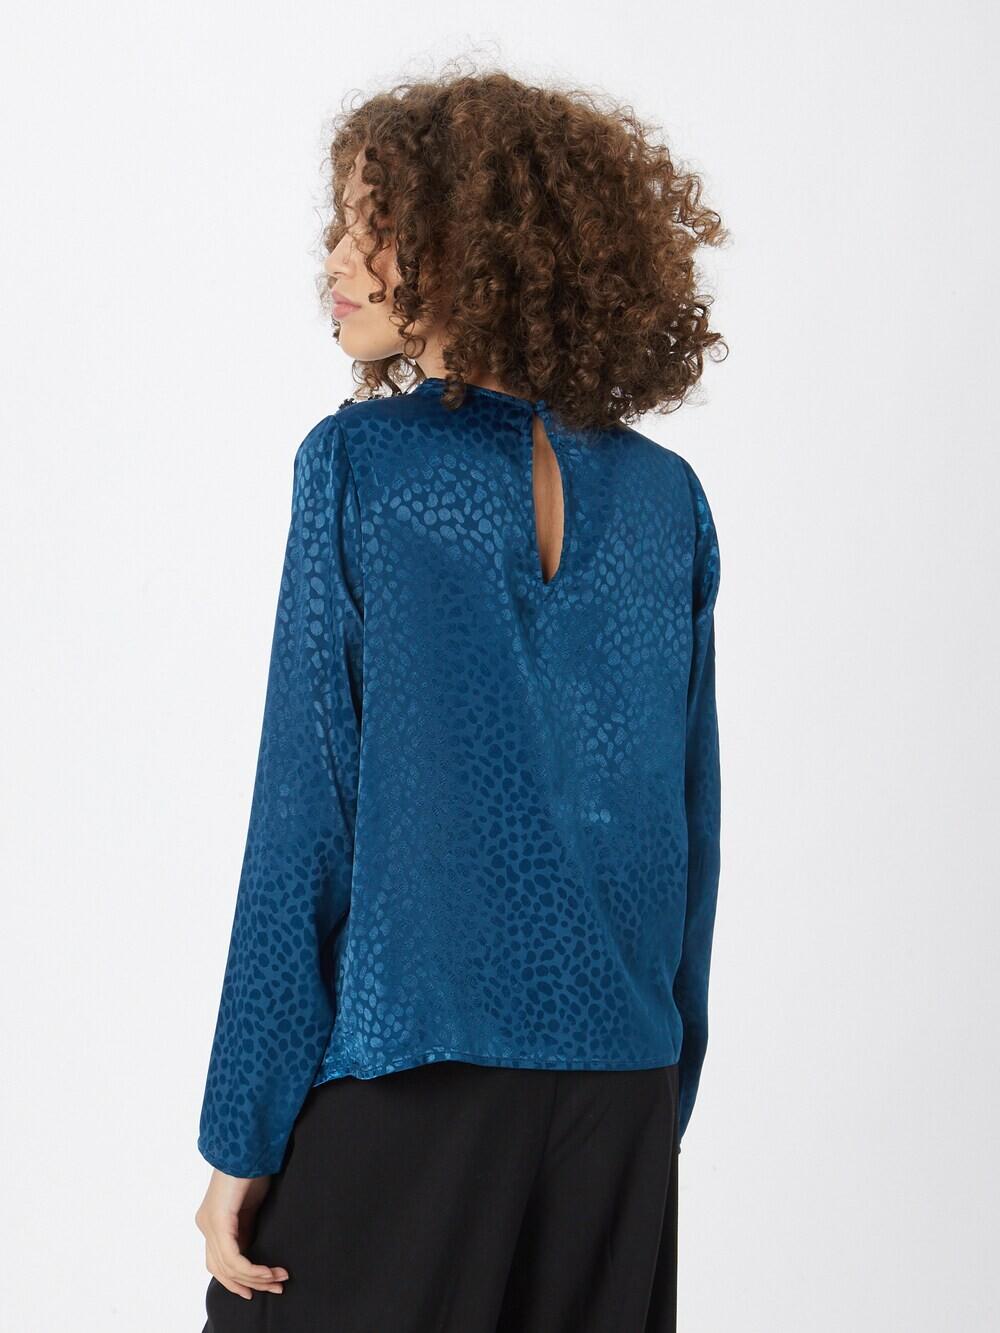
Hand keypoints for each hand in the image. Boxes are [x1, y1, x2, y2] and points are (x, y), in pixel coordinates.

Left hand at [195, 1169, 288, 1299]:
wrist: (250, 1144)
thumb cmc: (254, 1169)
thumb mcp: (250, 1206)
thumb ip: (247, 1228)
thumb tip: (254, 1252)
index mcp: (212, 1221)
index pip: (219, 1263)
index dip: (238, 1281)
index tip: (262, 1287)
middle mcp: (205, 1224)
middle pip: (222, 1270)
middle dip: (251, 1283)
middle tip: (277, 1286)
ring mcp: (209, 1224)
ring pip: (228, 1268)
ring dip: (256, 1278)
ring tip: (279, 1278)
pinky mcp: (219, 1221)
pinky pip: (233, 1258)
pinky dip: (251, 1269)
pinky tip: (268, 1271)